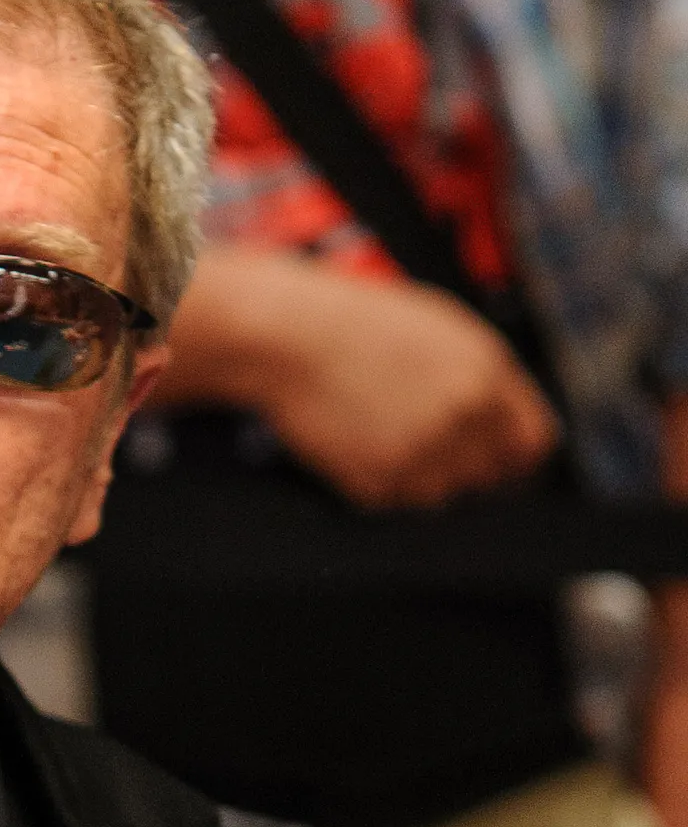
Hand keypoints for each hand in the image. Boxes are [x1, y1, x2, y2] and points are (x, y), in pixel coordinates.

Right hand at [158, 247, 559, 507]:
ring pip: (442, 496)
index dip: (517, 456)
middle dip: (467, 467)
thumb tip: (508, 417)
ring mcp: (421, 456)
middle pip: (490, 478)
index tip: (503, 461)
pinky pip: (395, 504)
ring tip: (388, 436)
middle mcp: (461, 419)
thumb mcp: (446, 328)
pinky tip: (361, 443)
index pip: (533, 445)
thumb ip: (486, 375)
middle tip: (431, 445)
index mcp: (486, 377)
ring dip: (422, 478)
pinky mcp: (378, 483)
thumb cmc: (360, 323)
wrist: (294, 339)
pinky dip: (380, 484)